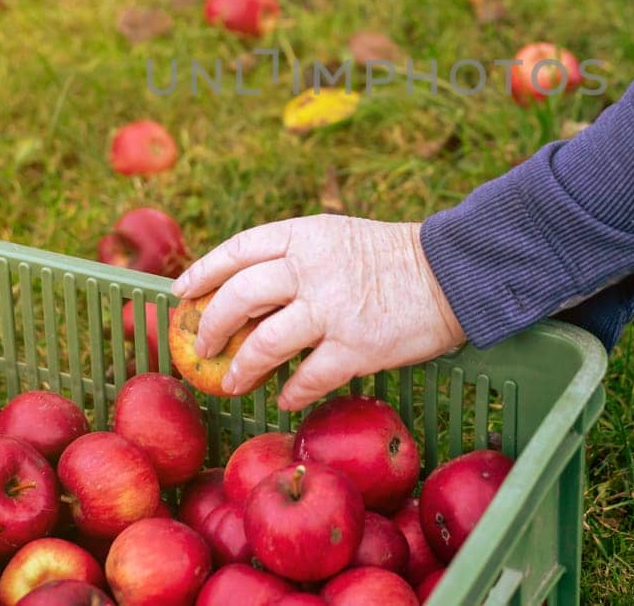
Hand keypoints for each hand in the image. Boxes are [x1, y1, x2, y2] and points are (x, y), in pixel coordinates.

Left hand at [171, 215, 466, 409]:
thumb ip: (296, 257)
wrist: (451, 273)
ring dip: (242, 367)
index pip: (237, 250)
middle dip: (211, 325)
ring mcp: (331, 309)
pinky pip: (307, 378)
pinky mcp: (355, 347)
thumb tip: (249, 287)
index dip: (203, 272)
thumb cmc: (394, 257)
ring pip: (264, 343)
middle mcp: (310, 268)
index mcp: (304, 235)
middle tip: (203, 345)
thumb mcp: (337, 237)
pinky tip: (285, 398)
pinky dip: (291, 392)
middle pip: (238, 297)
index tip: (181, 293)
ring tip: (234, 381)